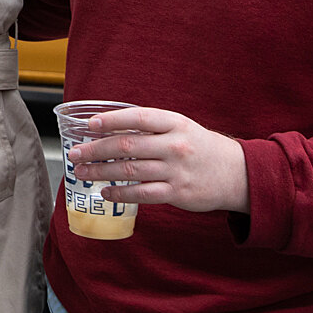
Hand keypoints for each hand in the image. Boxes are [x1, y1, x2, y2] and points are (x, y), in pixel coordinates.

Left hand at [67, 106, 249, 213]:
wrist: (237, 173)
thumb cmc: (199, 147)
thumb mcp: (180, 128)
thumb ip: (150, 127)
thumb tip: (109, 128)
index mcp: (175, 123)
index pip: (138, 118)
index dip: (111, 120)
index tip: (90, 125)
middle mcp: (175, 145)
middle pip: (127, 146)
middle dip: (96, 150)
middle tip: (75, 154)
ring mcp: (176, 170)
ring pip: (130, 171)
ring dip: (101, 172)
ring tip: (81, 173)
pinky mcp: (177, 193)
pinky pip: (142, 194)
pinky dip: (120, 193)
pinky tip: (106, 192)